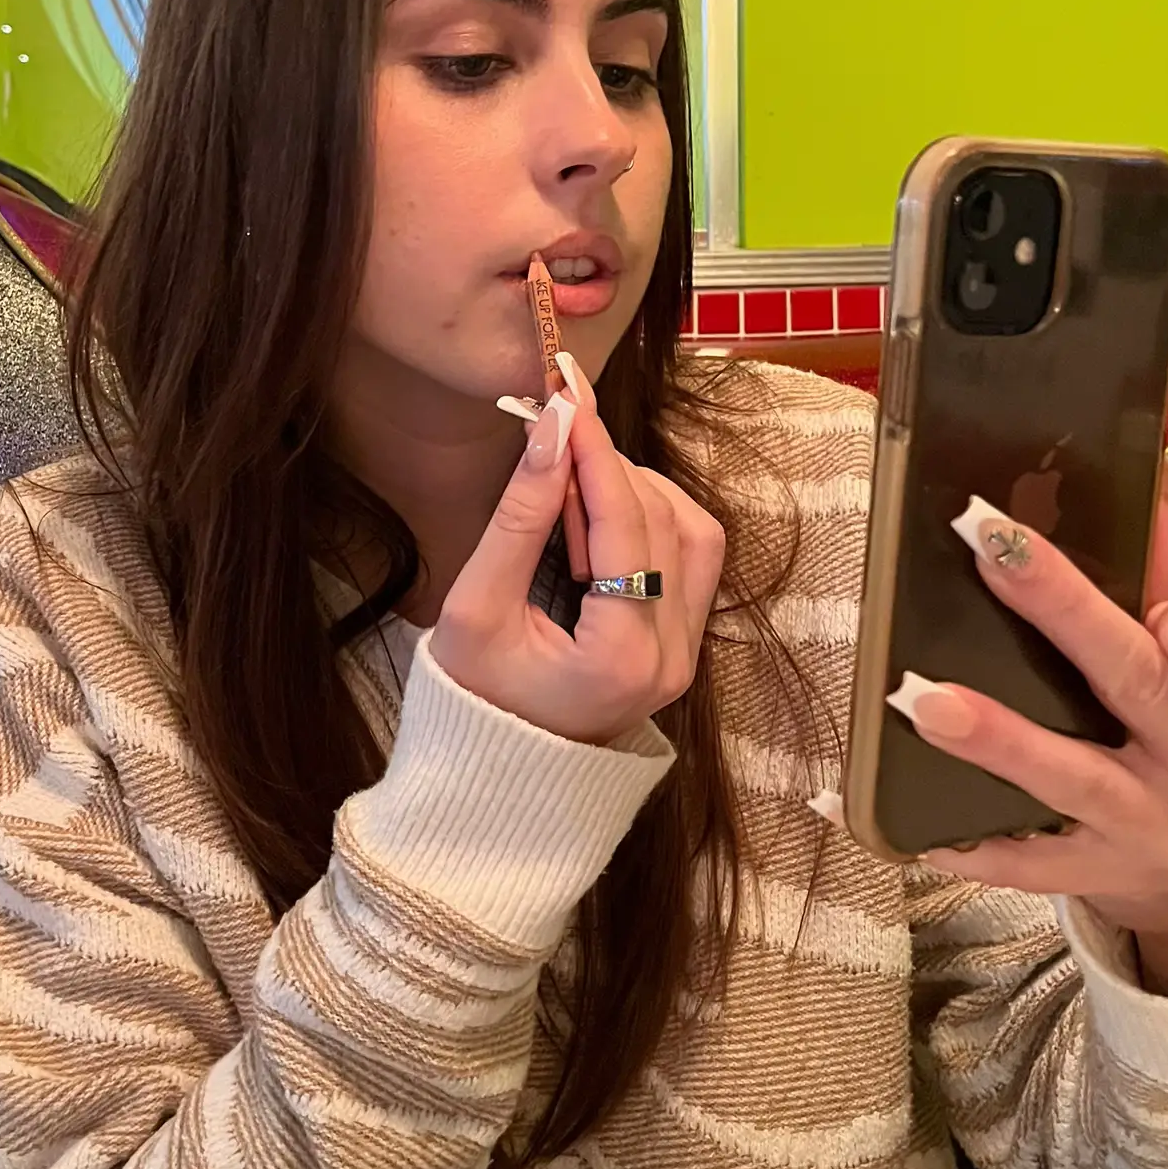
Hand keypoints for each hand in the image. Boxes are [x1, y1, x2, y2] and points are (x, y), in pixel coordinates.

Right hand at [431, 373, 724, 746]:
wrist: (496, 774)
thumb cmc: (473, 698)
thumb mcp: (477, 607)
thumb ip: (519, 518)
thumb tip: (550, 430)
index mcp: (621, 658)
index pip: (626, 523)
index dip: (596, 450)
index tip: (567, 394)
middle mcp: (672, 659)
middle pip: (665, 520)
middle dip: (608, 469)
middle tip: (550, 447)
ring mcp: (686, 656)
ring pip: (694, 531)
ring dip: (636, 491)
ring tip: (569, 496)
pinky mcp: (685, 646)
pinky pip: (692, 557)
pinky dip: (652, 518)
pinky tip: (600, 519)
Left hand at [896, 473, 1167, 997]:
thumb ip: (1167, 580)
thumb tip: (1145, 474)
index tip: (1167, 605)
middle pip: (1139, 684)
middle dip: (1062, 612)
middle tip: (992, 549)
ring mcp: (1153, 832)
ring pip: (1073, 780)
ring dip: (994, 737)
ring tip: (920, 698)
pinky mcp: (1097, 877)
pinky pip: (1023, 862)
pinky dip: (960, 839)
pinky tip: (899, 817)